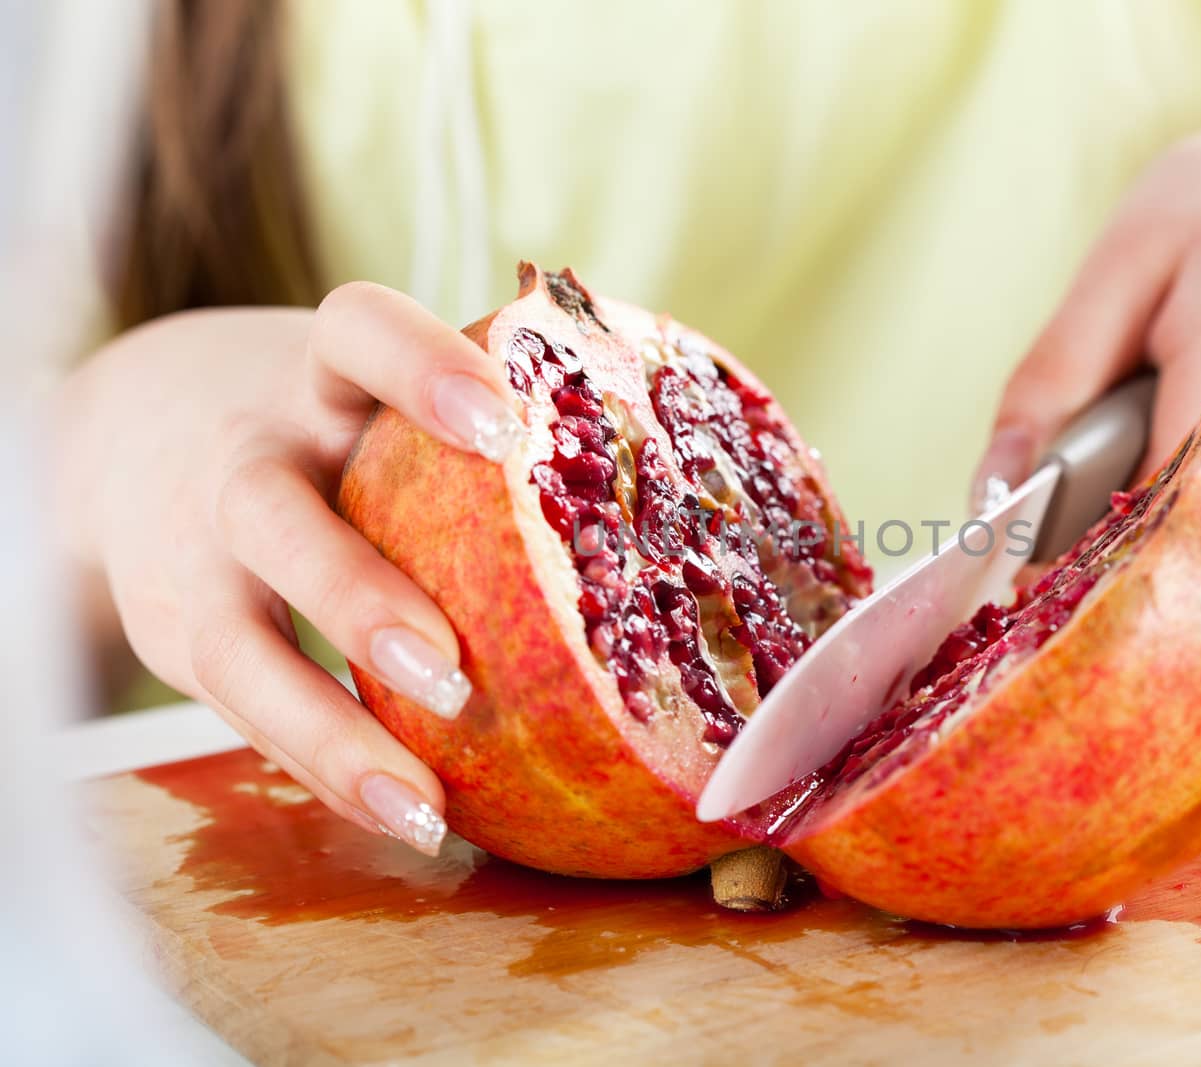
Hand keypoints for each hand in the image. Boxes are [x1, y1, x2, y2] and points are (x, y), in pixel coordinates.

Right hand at [52, 284, 523, 853]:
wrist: (130, 436)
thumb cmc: (326, 425)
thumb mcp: (376, 394)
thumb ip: (482, 431)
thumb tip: (690, 488)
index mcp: (314, 377)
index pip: (352, 332)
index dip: (419, 369)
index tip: (504, 427)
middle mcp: (242, 458)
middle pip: (269, 512)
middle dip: (354, 592)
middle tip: (451, 668)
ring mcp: (195, 555)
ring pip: (236, 645)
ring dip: (330, 729)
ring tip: (423, 801)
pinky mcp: (173, 637)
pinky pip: (243, 714)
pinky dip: (323, 769)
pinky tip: (404, 816)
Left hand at [976, 93, 1200, 542]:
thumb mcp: (1128, 255)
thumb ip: (1053, 378)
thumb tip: (989, 491)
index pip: (1130, 523)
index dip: (1060, 545)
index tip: (1016, 546)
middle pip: (1154, 553)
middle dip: (1094, 528)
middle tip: (1089, 443)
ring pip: (1187, 555)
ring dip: (1144, 509)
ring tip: (1163, 410)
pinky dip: (1191, 505)